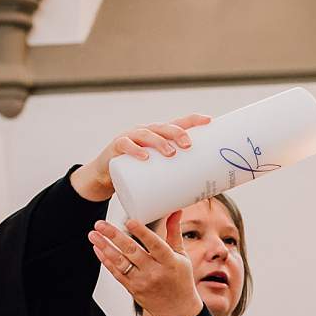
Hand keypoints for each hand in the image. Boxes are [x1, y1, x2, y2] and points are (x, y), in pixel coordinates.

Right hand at [70, 114, 210, 201]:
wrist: (106, 176)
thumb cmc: (139, 174)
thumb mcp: (158, 173)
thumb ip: (176, 180)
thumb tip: (203, 196)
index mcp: (159, 135)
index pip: (178, 123)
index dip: (193, 120)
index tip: (209, 121)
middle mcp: (146, 132)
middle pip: (164, 127)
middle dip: (178, 133)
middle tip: (188, 145)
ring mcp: (131, 137)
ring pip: (147, 134)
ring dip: (160, 142)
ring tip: (171, 153)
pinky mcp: (116, 148)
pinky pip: (125, 145)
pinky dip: (135, 150)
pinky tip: (145, 156)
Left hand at [88, 216, 202, 315]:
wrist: (176, 310)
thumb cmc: (180, 280)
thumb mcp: (181, 256)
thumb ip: (174, 233)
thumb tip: (175, 212)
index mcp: (169, 262)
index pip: (155, 244)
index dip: (142, 233)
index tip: (130, 221)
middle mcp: (155, 272)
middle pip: (132, 252)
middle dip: (114, 236)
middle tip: (100, 224)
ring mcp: (142, 282)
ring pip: (120, 262)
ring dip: (104, 247)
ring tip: (93, 235)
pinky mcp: (132, 289)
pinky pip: (116, 273)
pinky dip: (105, 260)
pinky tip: (98, 249)